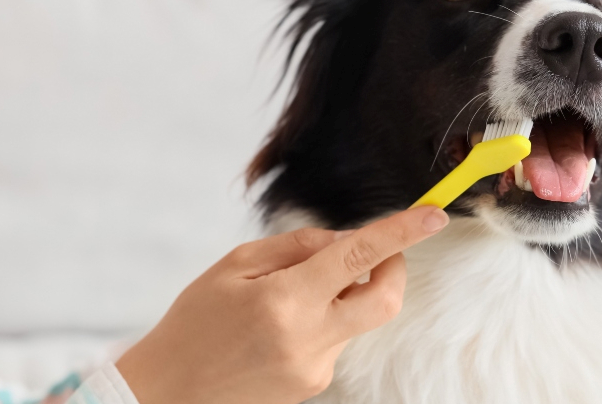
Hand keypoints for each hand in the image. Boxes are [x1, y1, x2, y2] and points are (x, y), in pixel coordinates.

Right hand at [115, 205, 449, 403]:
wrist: (168, 393)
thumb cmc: (193, 322)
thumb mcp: (234, 266)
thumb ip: (297, 247)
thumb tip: (345, 242)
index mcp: (285, 301)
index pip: (359, 257)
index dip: (402, 234)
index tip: (433, 215)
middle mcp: (309, 339)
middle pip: (385, 300)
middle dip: (392, 269)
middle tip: (371, 252)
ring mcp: (316, 369)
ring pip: (356, 318)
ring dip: (341, 296)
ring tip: (284, 297)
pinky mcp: (314, 386)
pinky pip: (336, 340)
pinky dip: (322, 321)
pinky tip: (277, 328)